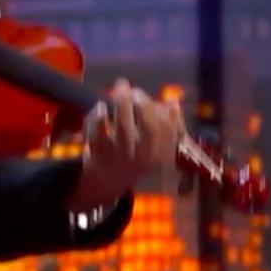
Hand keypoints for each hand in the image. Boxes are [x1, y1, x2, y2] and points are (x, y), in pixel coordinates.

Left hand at [68, 79, 182, 210]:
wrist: (107, 184)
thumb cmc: (133, 158)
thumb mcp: (153, 148)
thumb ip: (166, 126)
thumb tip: (173, 102)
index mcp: (157, 155)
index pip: (167, 131)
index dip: (161, 110)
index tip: (150, 96)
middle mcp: (140, 158)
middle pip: (148, 129)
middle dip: (144, 105)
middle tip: (135, 90)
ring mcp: (118, 158)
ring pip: (124, 130)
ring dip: (123, 105)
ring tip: (121, 86)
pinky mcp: (97, 156)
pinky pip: (98, 134)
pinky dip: (98, 118)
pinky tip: (101, 107)